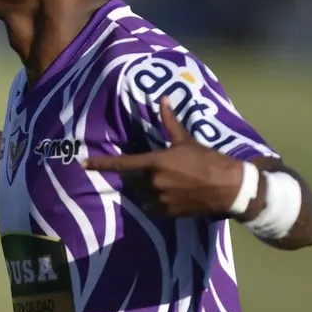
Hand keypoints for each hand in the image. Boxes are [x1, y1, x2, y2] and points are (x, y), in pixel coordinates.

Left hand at [84, 97, 246, 217]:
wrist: (228, 187)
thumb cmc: (207, 160)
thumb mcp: (186, 140)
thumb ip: (170, 122)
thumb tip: (163, 99)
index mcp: (155, 162)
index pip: (121, 163)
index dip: (101, 164)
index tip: (83, 164)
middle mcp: (153, 181)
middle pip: (131, 181)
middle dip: (136, 177)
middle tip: (152, 173)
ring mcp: (159, 198)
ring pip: (141, 196)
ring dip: (145, 191)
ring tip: (164, 185)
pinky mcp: (168, 212)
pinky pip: (151, 209)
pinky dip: (154, 204)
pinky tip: (167, 197)